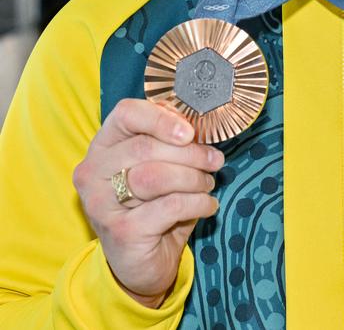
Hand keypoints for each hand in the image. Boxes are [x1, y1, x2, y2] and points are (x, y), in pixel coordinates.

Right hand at [73, 99, 222, 306]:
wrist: (141, 265)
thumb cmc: (153, 206)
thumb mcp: (159, 167)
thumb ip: (169, 142)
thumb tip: (197, 124)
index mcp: (102, 146)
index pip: (126, 113)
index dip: (161, 118)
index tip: (190, 132)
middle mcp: (92, 172)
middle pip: (145, 147)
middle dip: (189, 153)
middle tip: (214, 161)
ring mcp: (101, 203)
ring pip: (156, 176)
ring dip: (193, 178)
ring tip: (208, 184)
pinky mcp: (121, 232)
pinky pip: (169, 206)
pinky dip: (197, 203)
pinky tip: (208, 206)